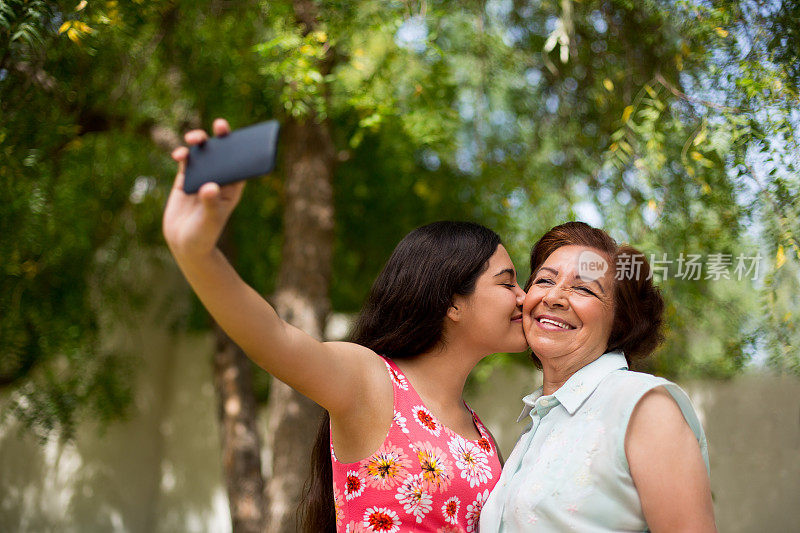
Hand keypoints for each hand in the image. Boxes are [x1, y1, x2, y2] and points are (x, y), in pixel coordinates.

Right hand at [163, 118, 244, 258]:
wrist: (184, 244)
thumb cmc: (204, 235)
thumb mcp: (209, 220)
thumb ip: (210, 203)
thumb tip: (210, 187)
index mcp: (232, 187)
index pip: (241, 163)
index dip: (243, 147)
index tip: (242, 135)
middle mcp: (219, 179)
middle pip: (223, 153)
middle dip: (222, 137)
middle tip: (220, 124)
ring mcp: (202, 177)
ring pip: (203, 152)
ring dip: (199, 141)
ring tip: (193, 139)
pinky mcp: (185, 179)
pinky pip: (186, 160)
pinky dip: (183, 154)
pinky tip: (178, 155)